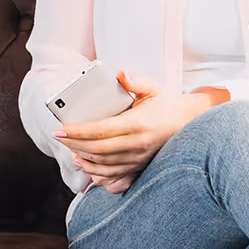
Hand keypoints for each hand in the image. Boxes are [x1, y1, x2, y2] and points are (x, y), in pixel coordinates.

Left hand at [52, 72, 213, 193]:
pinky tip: (85, 163)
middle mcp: (136, 145)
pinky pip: (113, 174)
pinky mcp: (140, 167)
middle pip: (96, 150)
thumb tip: (119, 74)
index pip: (99, 130)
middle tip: (59, 137)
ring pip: (102, 164)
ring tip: (69, 149)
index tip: (60, 129)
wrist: (190, 123)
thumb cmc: (168, 104)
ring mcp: (138, 159)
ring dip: (82, 159)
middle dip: (73, 144)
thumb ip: (135, 82)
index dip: (76, 131)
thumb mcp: (153, 88)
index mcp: (137, 124)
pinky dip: (95, 171)